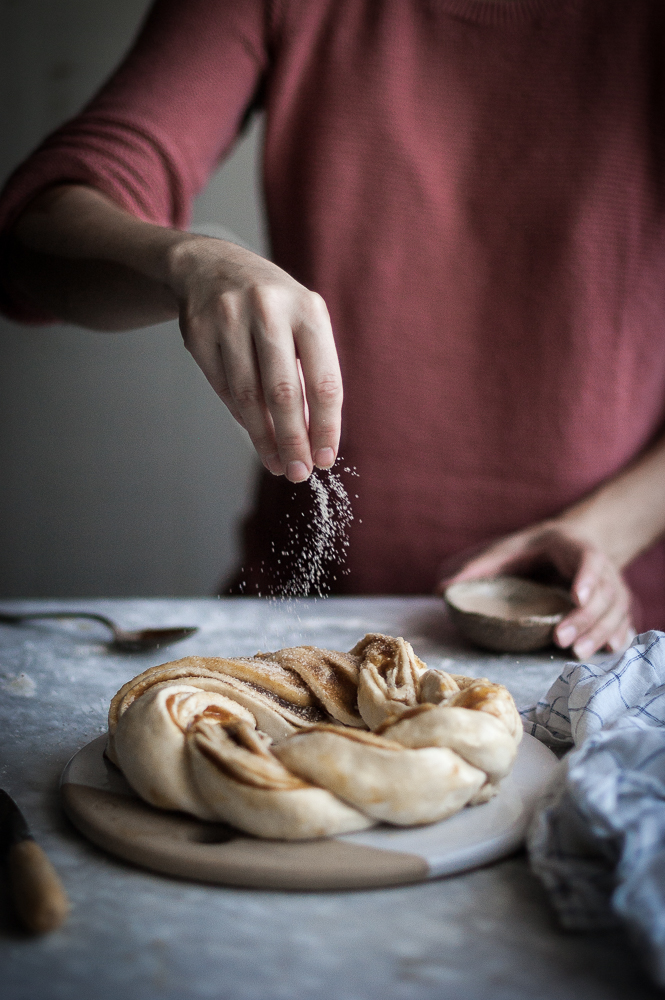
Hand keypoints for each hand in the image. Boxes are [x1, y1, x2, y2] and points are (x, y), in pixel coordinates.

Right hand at [167, 238, 342, 481]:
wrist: (211, 266)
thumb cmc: (272, 308)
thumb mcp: (301, 324)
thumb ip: (310, 373)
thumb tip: (314, 438)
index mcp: (308, 309)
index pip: (324, 380)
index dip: (326, 426)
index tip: (325, 459)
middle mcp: (268, 308)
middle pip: (283, 393)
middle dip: (293, 440)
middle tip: (298, 473)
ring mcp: (228, 317)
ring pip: (248, 395)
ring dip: (264, 438)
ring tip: (276, 463)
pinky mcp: (197, 330)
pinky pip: (222, 387)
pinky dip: (241, 416)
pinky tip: (255, 433)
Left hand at [437, 521, 634, 658]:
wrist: (570, 544)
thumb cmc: (534, 549)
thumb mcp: (507, 549)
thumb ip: (479, 567)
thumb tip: (441, 588)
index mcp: (573, 547)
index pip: (588, 560)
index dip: (587, 578)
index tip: (576, 596)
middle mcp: (599, 567)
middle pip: (605, 593)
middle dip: (585, 618)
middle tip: (562, 640)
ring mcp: (611, 587)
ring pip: (615, 610)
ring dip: (599, 633)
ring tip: (578, 653)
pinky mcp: (615, 605)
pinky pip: (623, 621)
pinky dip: (618, 635)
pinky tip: (609, 650)